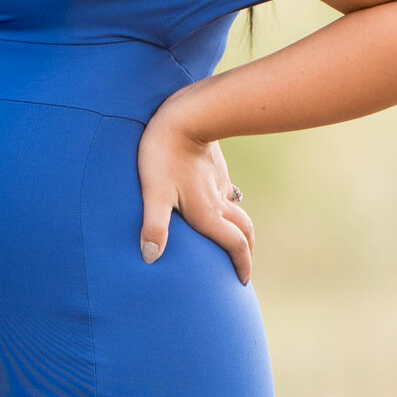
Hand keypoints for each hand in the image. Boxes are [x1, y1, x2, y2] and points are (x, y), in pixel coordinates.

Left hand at [136, 97, 254, 282]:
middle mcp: (220, 202)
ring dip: (241, 230)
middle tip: (243, 267)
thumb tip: (149, 258)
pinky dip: (229, 207)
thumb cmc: (164, 154)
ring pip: (238, 212)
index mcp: (209, 214)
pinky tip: (218, 204)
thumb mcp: (154, 192)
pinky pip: (229, 194)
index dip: (242, 265)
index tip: (242, 282)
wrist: (185, 115)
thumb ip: (154, 226)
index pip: (235, 246)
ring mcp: (220, 184)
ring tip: (234, 240)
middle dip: (246, 251)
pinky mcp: (216, 168)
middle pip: (244, 232)